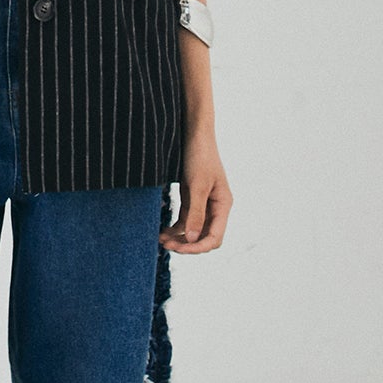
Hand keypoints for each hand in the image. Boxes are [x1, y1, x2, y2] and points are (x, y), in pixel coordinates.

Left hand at [160, 126, 231, 254]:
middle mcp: (216, 207)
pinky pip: (185, 220)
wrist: (193, 133)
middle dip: (186, 245)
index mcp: (223, 204)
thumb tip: (193, 238)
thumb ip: (196, 213)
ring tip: (160, 239)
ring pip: (193, 231)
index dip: (198, 247)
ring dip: (178, 238)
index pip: (214, 237)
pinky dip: (175, 228)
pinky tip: (162, 231)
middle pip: (204, 237)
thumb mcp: (196, 185)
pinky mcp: (192, 198)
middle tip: (165, 245)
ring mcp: (203, 203)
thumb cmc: (199, 156)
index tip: (178, 249)